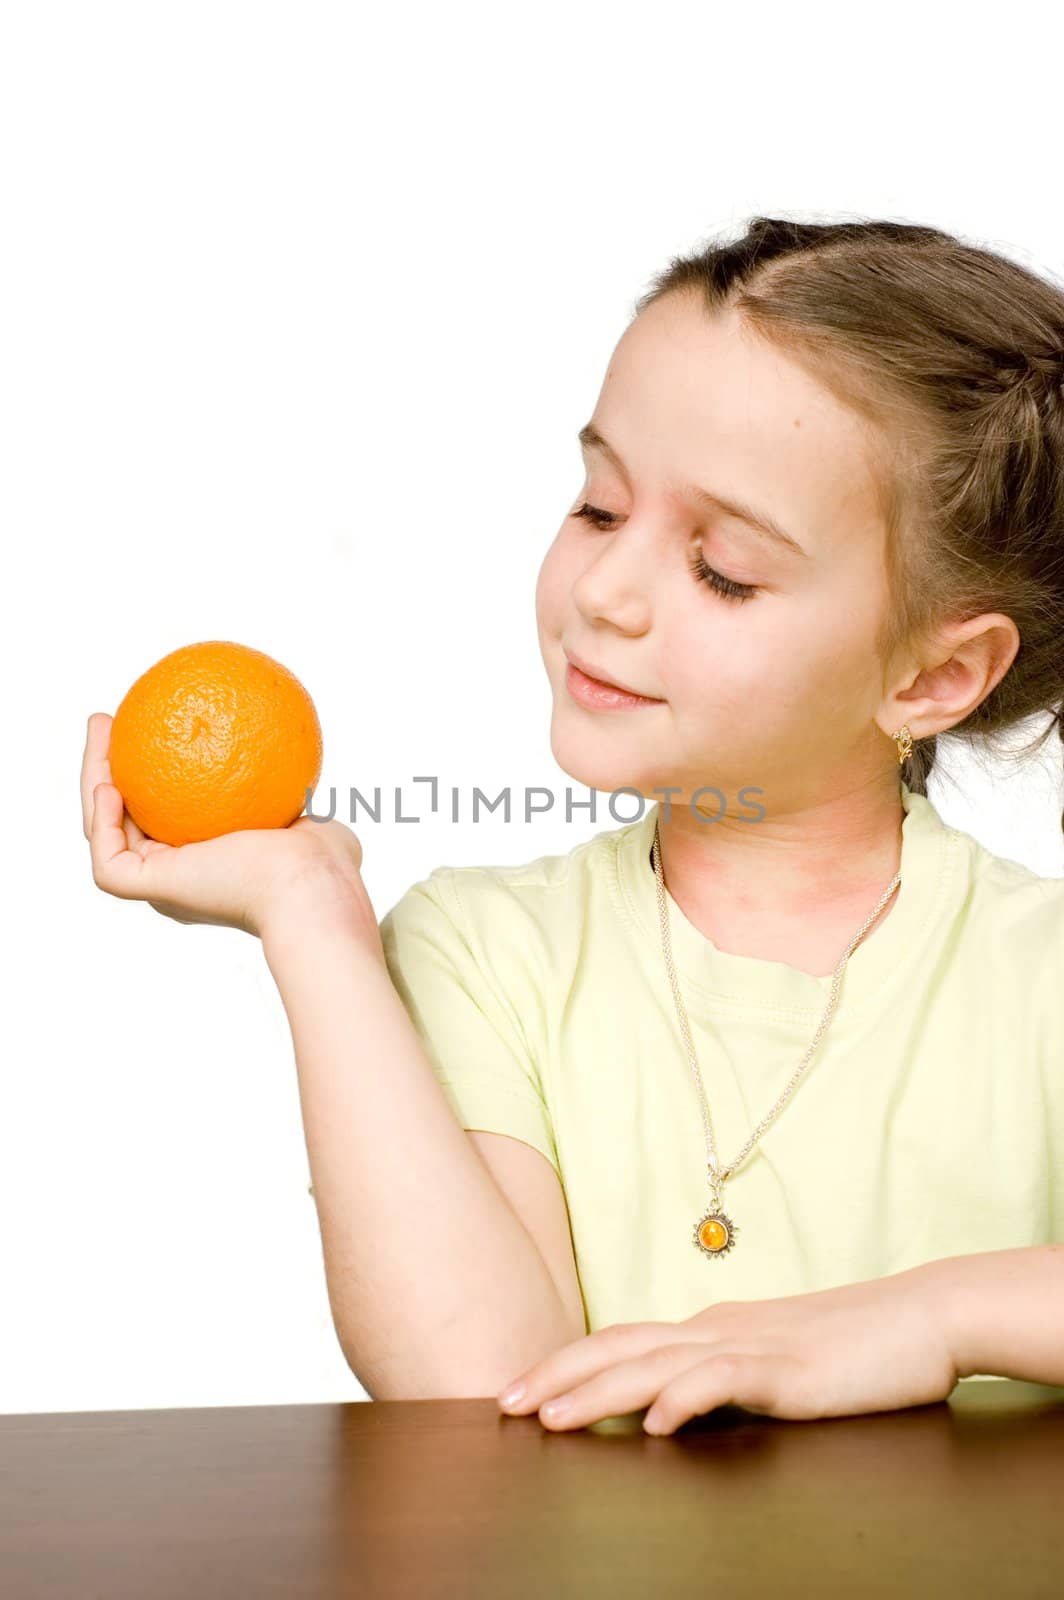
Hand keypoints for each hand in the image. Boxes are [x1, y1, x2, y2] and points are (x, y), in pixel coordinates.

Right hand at [80, 711, 374, 939]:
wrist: (315, 887)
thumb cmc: (326, 863)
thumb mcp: (313, 820)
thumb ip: (297, 799)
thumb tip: (298, 770)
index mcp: (208, 862)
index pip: (164, 813)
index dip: (149, 774)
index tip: (151, 728)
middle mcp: (178, 876)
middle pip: (125, 817)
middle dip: (108, 767)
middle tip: (108, 721)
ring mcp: (162, 886)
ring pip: (104, 832)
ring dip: (93, 779)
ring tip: (100, 729)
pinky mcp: (152, 889)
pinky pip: (108, 857)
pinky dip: (101, 821)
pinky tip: (111, 783)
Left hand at [496, 1265, 958, 1434]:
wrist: (922, 1317)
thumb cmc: (853, 1344)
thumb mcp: (774, 1360)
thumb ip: (725, 1375)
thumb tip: (677, 1403)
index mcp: (712, 1326)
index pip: (623, 1340)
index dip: (568, 1363)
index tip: (521, 1388)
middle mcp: (718, 1328)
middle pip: (621, 1347)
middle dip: (558, 1376)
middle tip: (504, 1402)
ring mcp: (751, 1345)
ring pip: (656, 1363)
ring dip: (597, 1391)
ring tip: (551, 1418)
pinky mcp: (787, 1368)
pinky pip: (724, 1381)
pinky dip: (684, 1399)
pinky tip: (654, 1425)